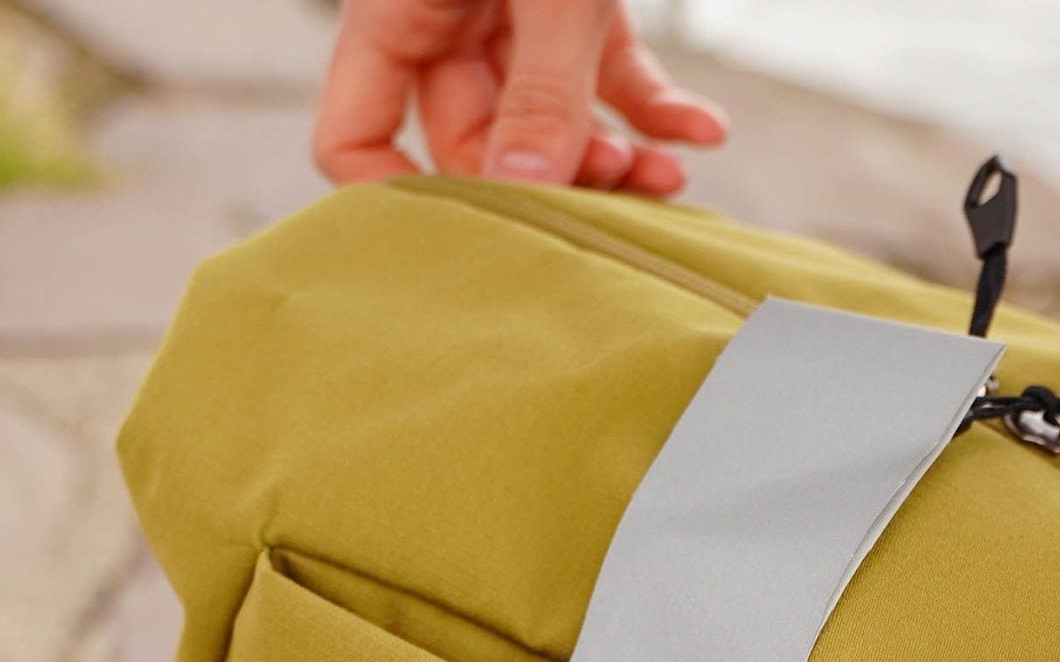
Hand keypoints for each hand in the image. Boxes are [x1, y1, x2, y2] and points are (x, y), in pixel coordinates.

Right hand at [315, 0, 727, 196]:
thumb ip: (542, 91)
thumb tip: (524, 196)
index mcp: (397, 13)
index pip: (354, 137)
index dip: (397, 199)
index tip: (472, 240)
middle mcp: (445, 24)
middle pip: (476, 148)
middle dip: (549, 183)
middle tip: (620, 198)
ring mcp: (509, 20)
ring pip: (548, 126)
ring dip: (613, 160)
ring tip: (672, 176)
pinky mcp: (575, 9)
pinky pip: (607, 79)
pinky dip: (656, 108)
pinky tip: (706, 132)